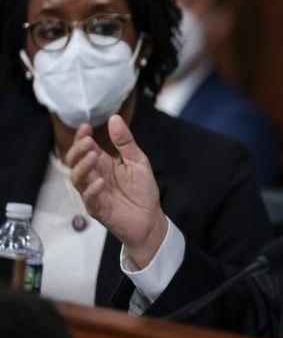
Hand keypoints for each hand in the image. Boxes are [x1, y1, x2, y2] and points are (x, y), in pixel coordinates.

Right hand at [66, 115, 167, 268]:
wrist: (151, 218)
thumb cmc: (143, 190)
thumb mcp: (137, 161)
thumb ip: (125, 142)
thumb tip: (114, 118)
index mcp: (104, 164)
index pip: (86, 148)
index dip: (82, 138)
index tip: (85, 127)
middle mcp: (95, 177)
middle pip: (75, 162)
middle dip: (78, 151)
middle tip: (87, 142)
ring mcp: (94, 193)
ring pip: (77, 179)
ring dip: (83, 167)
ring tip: (93, 157)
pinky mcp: (98, 209)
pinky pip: (89, 199)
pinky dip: (92, 190)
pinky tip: (100, 182)